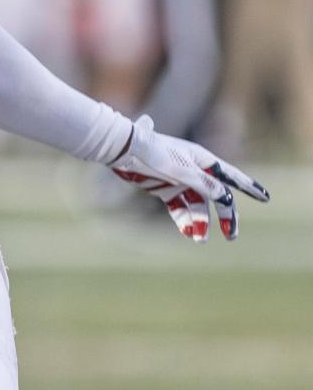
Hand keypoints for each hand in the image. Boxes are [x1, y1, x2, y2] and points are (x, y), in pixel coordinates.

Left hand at [109, 114, 269, 241]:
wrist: (123, 150)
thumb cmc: (153, 154)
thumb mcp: (181, 171)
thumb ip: (204, 184)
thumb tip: (226, 197)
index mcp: (202, 160)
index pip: (231, 176)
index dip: (248, 187)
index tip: (265, 197)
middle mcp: (194, 170)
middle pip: (216, 196)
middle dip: (225, 216)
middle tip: (231, 235)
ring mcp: (179, 181)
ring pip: (197, 205)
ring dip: (201, 222)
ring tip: (199, 238)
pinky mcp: (165, 189)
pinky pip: (180, 208)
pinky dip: (184, 220)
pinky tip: (187, 232)